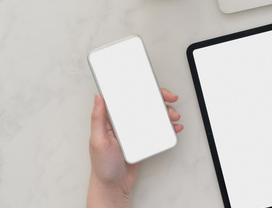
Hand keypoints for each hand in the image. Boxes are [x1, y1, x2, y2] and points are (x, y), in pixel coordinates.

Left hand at [87, 88, 182, 207]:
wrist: (113, 186)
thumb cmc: (102, 166)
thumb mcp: (98, 141)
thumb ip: (98, 119)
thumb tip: (98, 98)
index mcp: (112, 119)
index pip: (127, 98)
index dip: (140, 89)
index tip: (151, 86)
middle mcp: (124, 122)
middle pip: (144, 103)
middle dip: (159, 99)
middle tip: (170, 98)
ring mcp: (135, 131)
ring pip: (153, 115)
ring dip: (166, 113)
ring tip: (173, 117)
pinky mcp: (143, 140)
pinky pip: (157, 129)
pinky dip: (167, 127)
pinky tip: (173, 127)